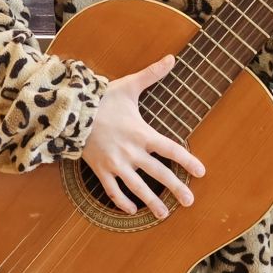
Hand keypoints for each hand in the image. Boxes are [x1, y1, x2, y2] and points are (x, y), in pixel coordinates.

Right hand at [80, 55, 205, 218]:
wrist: (71, 111)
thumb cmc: (103, 99)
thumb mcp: (129, 86)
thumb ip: (152, 74)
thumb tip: (172, 58)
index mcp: (142, 133)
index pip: (170, 149)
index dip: (187, 161)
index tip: (201, 172)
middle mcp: (131, 152)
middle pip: (158, 174)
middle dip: (175, 188)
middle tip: (189, 201)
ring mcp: (115, 163)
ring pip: (137, 188)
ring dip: (151, 202)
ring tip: (164, 215)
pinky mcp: (100, 170)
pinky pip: (112, 191)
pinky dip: (122, 202)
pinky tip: (131, 210)